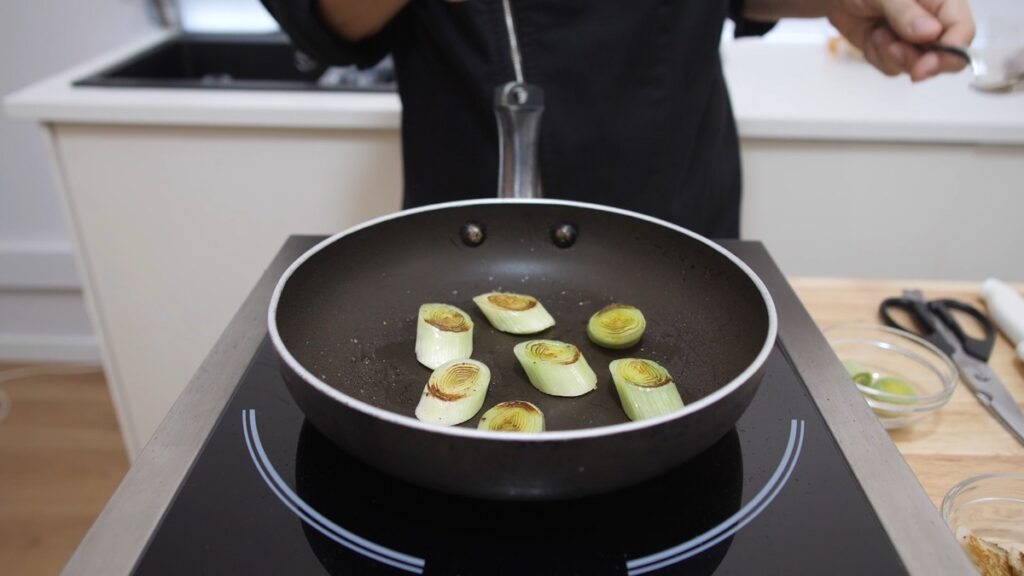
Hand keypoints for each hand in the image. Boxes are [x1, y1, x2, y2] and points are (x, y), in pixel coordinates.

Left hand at [828, 0, 974, 81]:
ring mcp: (915, 39)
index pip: (963, 30)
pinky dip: (877, 56)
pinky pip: (892, 67)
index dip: (950, 53)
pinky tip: (871, 36)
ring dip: (890, 54)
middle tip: (891, 47)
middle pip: (944, 56)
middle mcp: (934, 21)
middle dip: (915, 59)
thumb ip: (906, 12)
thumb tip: (931, 33)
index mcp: (943, 1)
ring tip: (876, 30)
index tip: (925, 67)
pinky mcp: (896, 51)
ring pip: (915, 66)